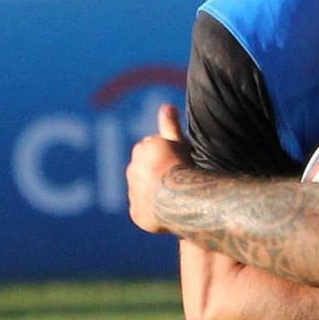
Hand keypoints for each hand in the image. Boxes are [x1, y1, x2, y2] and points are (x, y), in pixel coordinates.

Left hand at [127, 103, 191, 234]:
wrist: (181, 196)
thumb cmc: (185, 166)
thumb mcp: (180, 144)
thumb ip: (170, 126)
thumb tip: (166, 106)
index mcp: (143, 149)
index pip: (153, 151)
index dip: (168, 158)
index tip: (179, 164)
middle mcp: (133, 169)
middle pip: (145, 171)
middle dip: (156, 175)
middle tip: (177, 182)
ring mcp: (133, 192)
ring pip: (142, 191)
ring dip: (153, 193)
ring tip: (174, 199)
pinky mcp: (137, 213)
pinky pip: (142, 211)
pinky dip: (151, 213)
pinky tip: (168, 214)